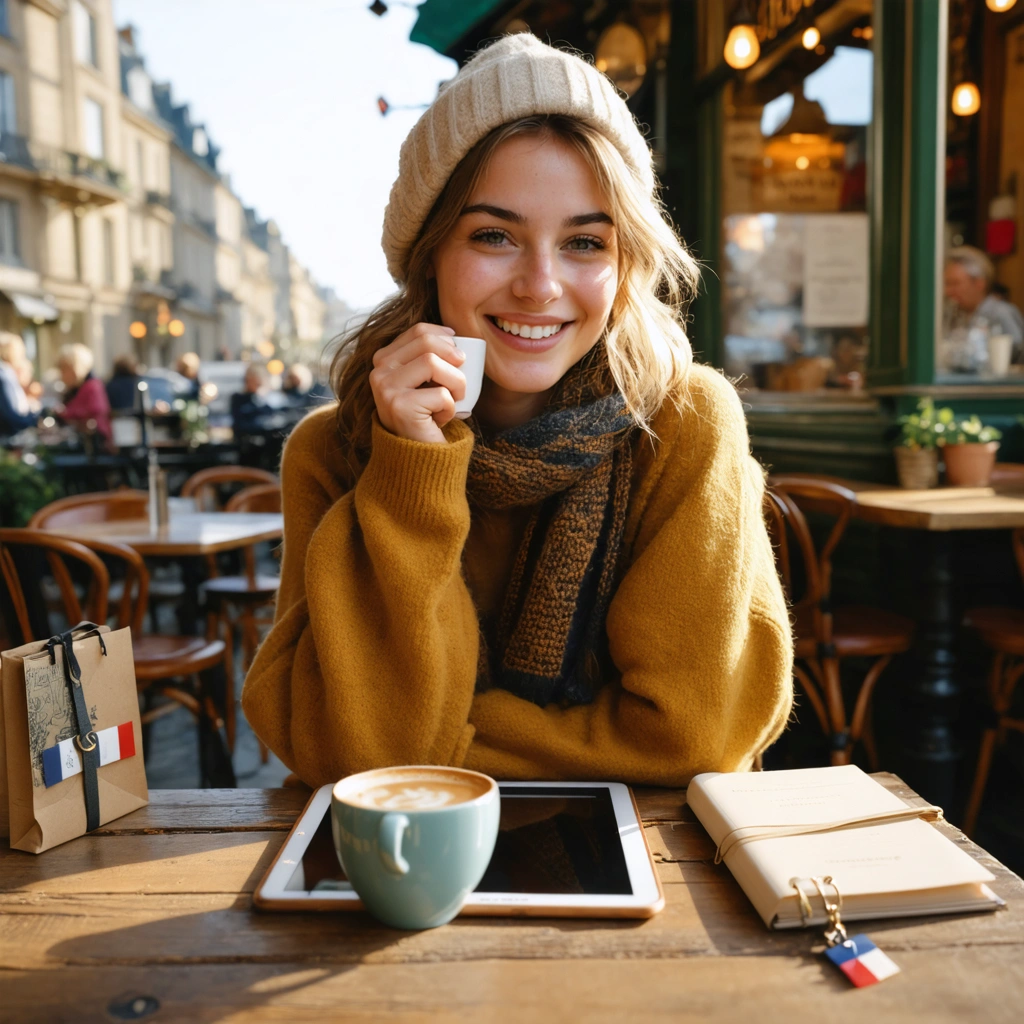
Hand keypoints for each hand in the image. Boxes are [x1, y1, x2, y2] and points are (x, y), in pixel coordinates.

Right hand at [370, 323, 465, 443]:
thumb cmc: (427, 414)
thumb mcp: (425, 380)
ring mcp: (385, 388)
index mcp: (383, 359)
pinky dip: (451, 408)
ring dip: (456, 383)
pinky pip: (441, 394)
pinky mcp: (399, 406)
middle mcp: (379, 371)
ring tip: (454, 400)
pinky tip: (441, 419)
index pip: (418, 332)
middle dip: (453, 359)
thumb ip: (429, 356)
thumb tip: (454, 335)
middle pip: (427, 343)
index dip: (444, 336)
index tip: (458, 348)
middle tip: (461, 380)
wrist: (417, 456)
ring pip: (433, 363)